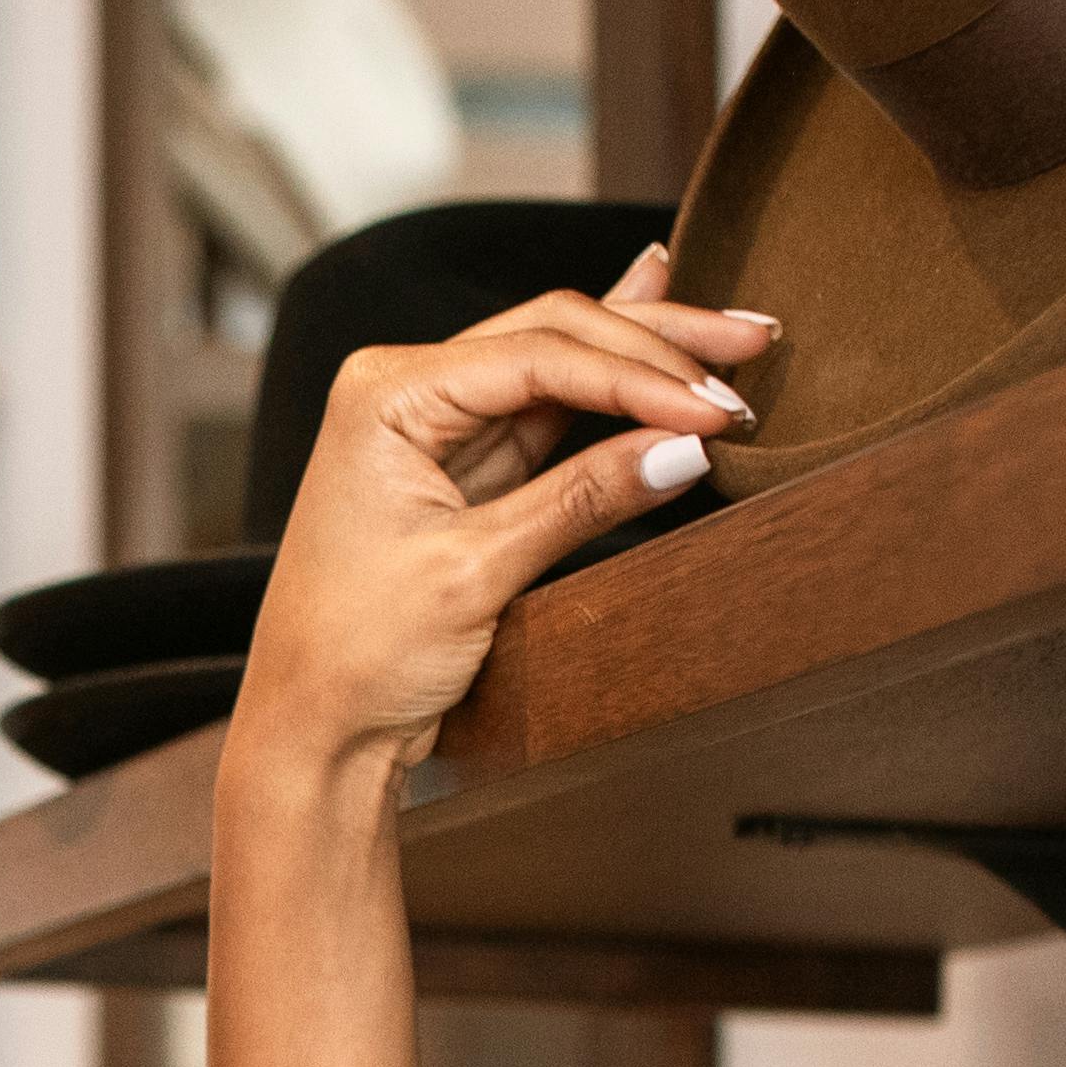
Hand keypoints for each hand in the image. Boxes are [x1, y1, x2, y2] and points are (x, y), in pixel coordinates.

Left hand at [225, 248, 775, 813]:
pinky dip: (614, 395)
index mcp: (387, 394)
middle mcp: (405, 390)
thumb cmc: (357, 656)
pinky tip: (664, 345)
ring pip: (561, 366)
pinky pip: (552, 412)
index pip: (538, 354)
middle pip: (554, 335)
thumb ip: (583, 499)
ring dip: (647, 359)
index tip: (717, 407)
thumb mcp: (478, 572)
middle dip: (657, 342)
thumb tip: (686, 446)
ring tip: (738, 341)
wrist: (313, 731)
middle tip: (752, 343)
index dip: (638, 375)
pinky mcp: (463, 468)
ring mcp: (435, 425)